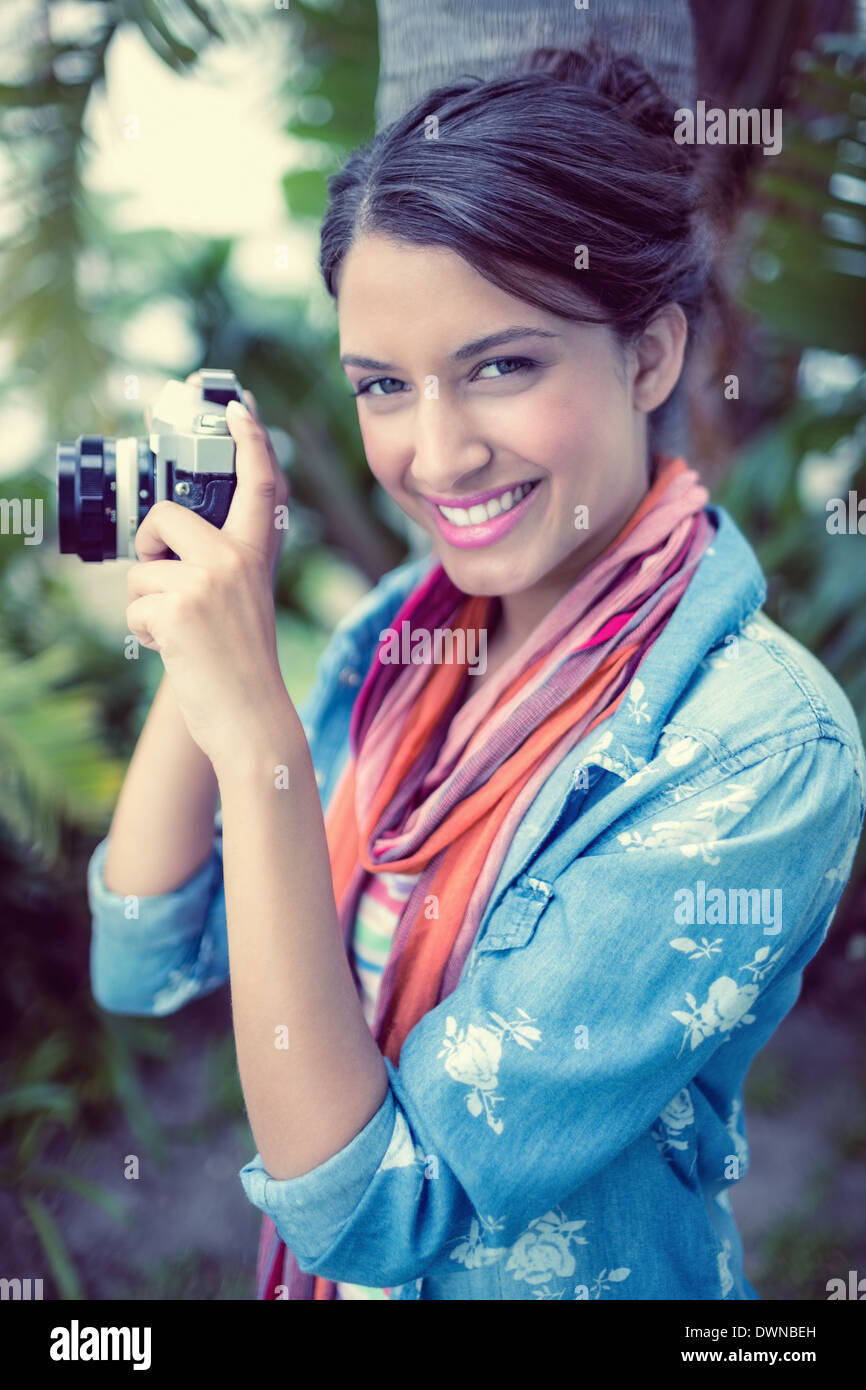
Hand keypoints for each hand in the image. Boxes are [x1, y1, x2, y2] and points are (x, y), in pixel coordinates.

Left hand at [125, 397, 293, 772]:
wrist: (253, 719)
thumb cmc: (242, 667)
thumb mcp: (243, 604)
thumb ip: (219, 567)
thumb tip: (160, 550)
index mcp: (255, 555)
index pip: (259, 486)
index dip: (250, 442)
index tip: (238, 409)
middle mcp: (235, 560)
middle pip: (164, 518)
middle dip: (148, 549)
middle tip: (166, 586)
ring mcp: (208, 581)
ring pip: (141, 573)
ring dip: (147, 608)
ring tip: (184, 636)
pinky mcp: (180, 608)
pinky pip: (134, 607)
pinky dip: (144, 634)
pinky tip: (177, 652)